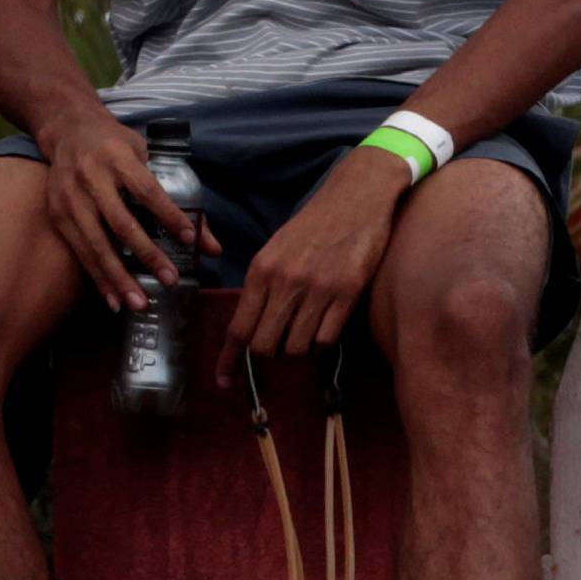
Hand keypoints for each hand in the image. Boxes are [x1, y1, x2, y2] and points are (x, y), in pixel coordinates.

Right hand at [37, 104, 222, 312]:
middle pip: (121, 222)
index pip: (146, 190)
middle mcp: (91, 177)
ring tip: (141, 303)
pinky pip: (81, 252)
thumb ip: (178, 196)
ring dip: (120, 277)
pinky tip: (114, 299)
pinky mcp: (58, 215)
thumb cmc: (115, 144)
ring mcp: (71, 198)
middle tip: (169, 280)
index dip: (168, 214)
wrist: (66, 129)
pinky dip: (98, 278)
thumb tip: (211, 245)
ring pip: (97, 244)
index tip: (189, 239)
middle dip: (147, 254)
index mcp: (118, 157)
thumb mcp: (147, 155)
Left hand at [217, 144, 412, 388]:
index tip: (224, 382)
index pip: (239, 327)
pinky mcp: (348, 292)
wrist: (356, 197)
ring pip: (297, 348)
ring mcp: (317, 288)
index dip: (229, 359)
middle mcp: (285, 281)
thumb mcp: (276, 249)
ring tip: (307, 328)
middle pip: (265, 345)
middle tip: (280, 344)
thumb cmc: (314, 225)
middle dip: (270, 354)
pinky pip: (326, 339)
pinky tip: (326, 323)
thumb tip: (252, 328)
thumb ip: (263, 286)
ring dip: (299, 348)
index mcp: (261, 270)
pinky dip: (323, 341)